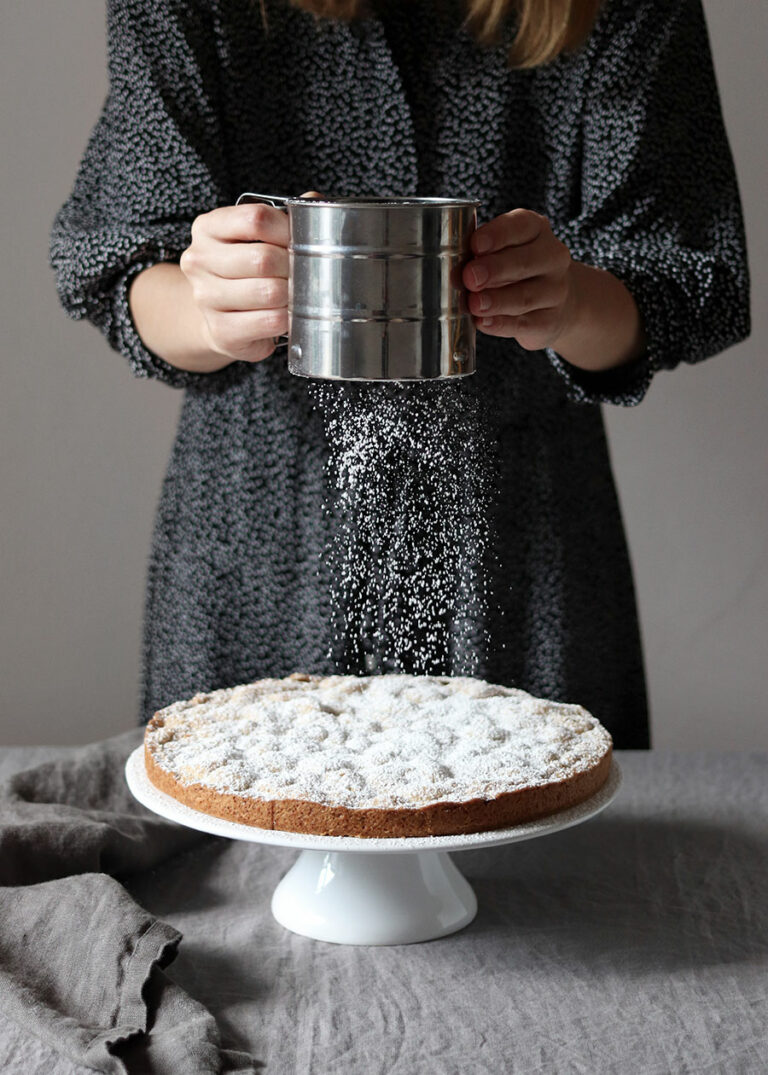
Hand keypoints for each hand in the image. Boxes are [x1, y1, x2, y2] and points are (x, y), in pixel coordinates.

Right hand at [178, 191, 320, 366]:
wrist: (220, 315)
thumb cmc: (244, 271)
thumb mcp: (255, 238)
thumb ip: (284, 217)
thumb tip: (315, 200)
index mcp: (208, 228)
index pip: (255, 218)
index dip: (287, 230)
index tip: (301, 240)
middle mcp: (199, 260)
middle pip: (262, 258)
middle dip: (292, 267)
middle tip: (303, 273)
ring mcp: (205, 297)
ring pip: (267, 292)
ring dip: (291, 295)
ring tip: (296, 294)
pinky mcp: (220, 331)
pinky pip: (267, 322)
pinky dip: (285, 319)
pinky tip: (287, 315)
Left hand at [462, 209, 574, 352]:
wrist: (558, 304)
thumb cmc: (518, 272)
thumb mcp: (503, 252)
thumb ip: (481, 257)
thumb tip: (456, 272)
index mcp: (537, 230)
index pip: (521, 226)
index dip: (497, 235)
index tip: (475, 245)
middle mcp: (552, 258)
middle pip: (524, 262)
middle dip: (494, 270)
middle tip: (470, 277)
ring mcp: (555, 291)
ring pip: (525, 296)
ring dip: (496, 300)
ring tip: (474, 304)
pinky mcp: (550, 321)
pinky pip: (524, 324)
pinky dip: (501, 324)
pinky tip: (484, 322)